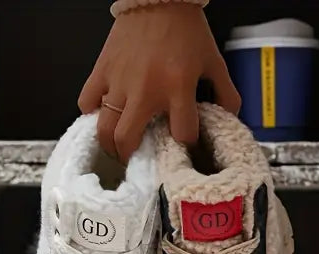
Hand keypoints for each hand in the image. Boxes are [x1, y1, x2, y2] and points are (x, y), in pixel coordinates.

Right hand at [78, 4, 240, 161]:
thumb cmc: (186, 28)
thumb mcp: (213, 61)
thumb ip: (226, 93)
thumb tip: (232, 118)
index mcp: (177, 88)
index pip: (182, 135)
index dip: (186, 143)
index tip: (183, 143)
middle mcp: (145, 91)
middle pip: (128, 141)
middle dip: (131, 157)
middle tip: (135, 158)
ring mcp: (120, 82)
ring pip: (105, 130)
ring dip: (110, 145)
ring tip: (117, 147)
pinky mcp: (101, 71)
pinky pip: (87, 103)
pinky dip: (92, 113)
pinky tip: (102, 114)